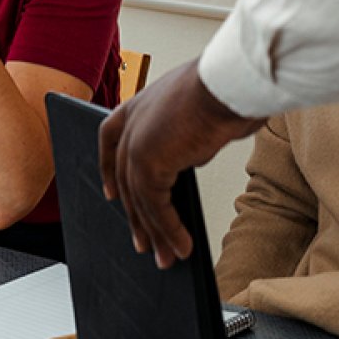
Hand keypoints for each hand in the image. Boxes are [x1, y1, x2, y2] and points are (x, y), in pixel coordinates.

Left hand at [100, 60, 261, 267]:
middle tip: (144, 243)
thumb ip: (186, 134)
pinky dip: (169, 231)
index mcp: (140, 103)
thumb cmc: (225, 87)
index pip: (109, 137)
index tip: (111, 193)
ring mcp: (136, 142)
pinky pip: (156, 207)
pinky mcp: (147, 162)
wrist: (230, 81)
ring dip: (156, 233)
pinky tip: (182, 247)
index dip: (108, 168)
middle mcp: (133, 122)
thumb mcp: (198, 111)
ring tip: (166, 257)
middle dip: (137, 217)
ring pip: (140, 200)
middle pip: (126, 180)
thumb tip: (191, 158)